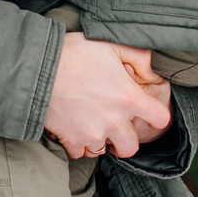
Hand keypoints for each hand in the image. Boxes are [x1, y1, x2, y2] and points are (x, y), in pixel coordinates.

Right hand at [42, 32, 170, 159]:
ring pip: (104, 151)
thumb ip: (138, 56)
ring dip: (100, 140)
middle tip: (115, 125)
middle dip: (125, 138)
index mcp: (128, 97)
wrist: (36, 68)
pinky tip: (74, 127)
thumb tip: (150, 72)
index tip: (146, 111)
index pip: (160, 118)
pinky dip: (78, 144)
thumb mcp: (110, 44)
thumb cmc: (73, 53)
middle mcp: (114, 120)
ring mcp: (93, 134)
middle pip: (132, 147)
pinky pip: (80, 153)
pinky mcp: (72, 141)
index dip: (156, 115)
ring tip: (91, 123)